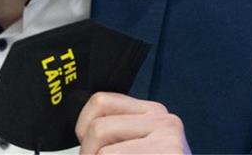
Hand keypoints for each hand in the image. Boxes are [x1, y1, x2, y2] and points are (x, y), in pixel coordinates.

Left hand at [76, 92, 190, 153]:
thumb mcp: (136, 147)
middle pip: (97, 128)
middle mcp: (164, 120)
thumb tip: (83, 131)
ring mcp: (168, 140)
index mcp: (153, 113)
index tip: (91, 149)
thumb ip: (117, 133)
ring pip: (102, 152)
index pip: (100, 102)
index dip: (84, 128)